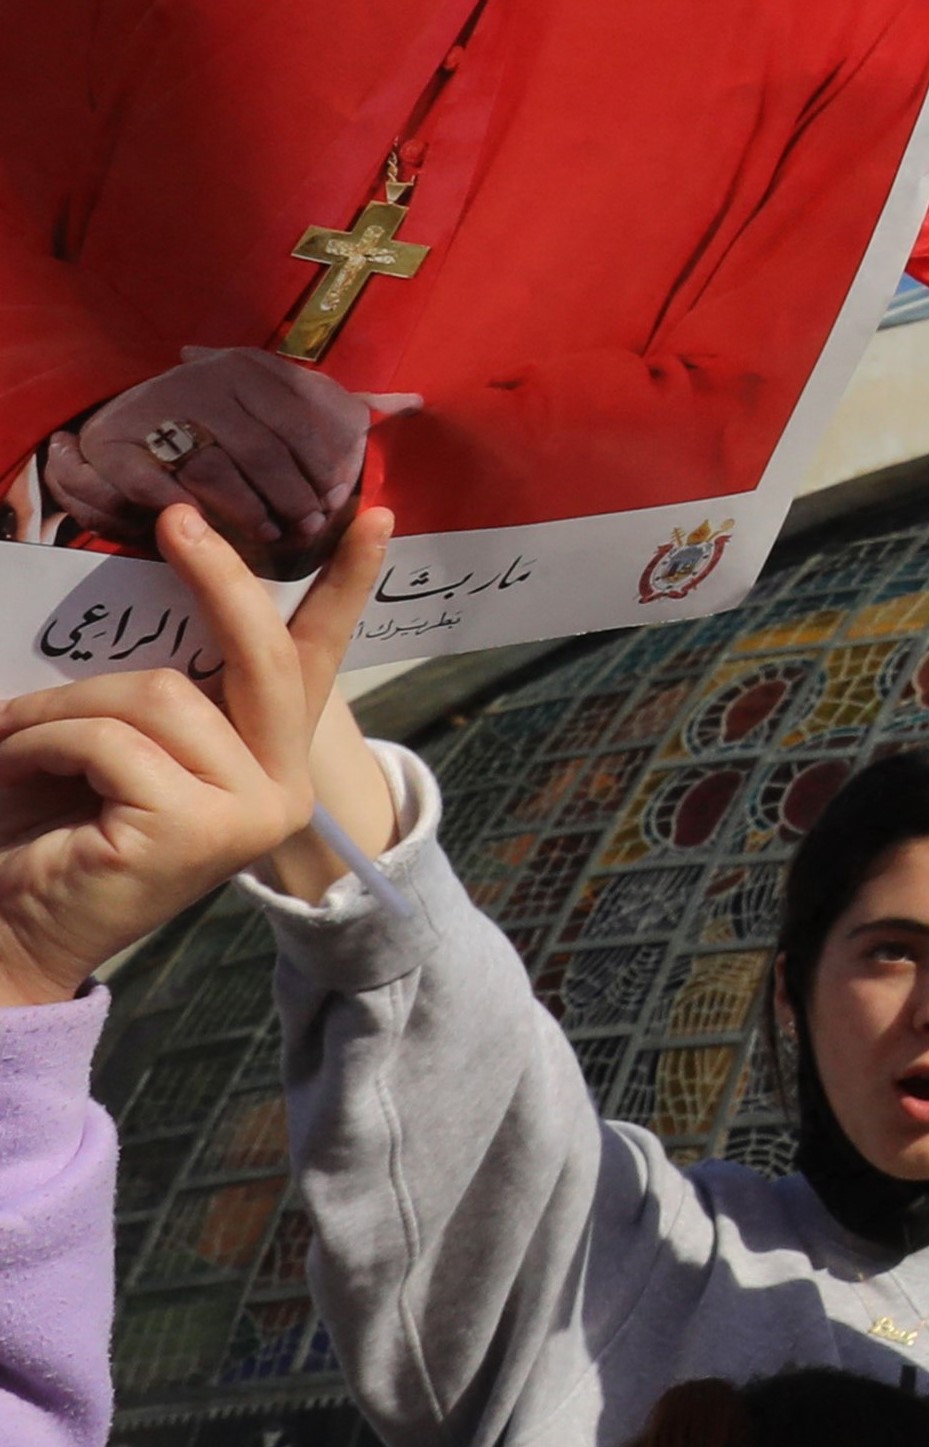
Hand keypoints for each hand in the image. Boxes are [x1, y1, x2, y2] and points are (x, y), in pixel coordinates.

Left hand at [0, 504, 385, 1007]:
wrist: (15, 929)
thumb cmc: (57, 825)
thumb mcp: (127, 739)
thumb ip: (166, 686)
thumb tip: (173, 582)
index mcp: (268, 758)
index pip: (312, 660)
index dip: (345, 586)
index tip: (375, 517)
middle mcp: (280, 786)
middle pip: (261, 655)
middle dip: (219, 577)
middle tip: (177, 522)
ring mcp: (250, 810)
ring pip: (163, 695)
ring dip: (66, 703)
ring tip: (14, 730)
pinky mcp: (198, 828)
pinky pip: (113, 740)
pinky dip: (43, 739)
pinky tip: (14, 765)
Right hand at [47, 349, 418, 572]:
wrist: (125, 427)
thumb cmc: (225, 424)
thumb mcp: (280, 405)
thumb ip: (342, 406)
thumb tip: (416, 401)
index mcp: (251, 366)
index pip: (303, 416)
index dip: (327, 462)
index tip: (342, 498)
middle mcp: (207, 376)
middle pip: (265, 447)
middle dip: (294, 493)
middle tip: (310, 527)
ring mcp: (158, 406)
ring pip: (220, 468)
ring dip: (252, 509)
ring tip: (273, 535)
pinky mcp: (116, 445)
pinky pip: (162, 485)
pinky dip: (192, 515)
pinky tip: (217, 535)